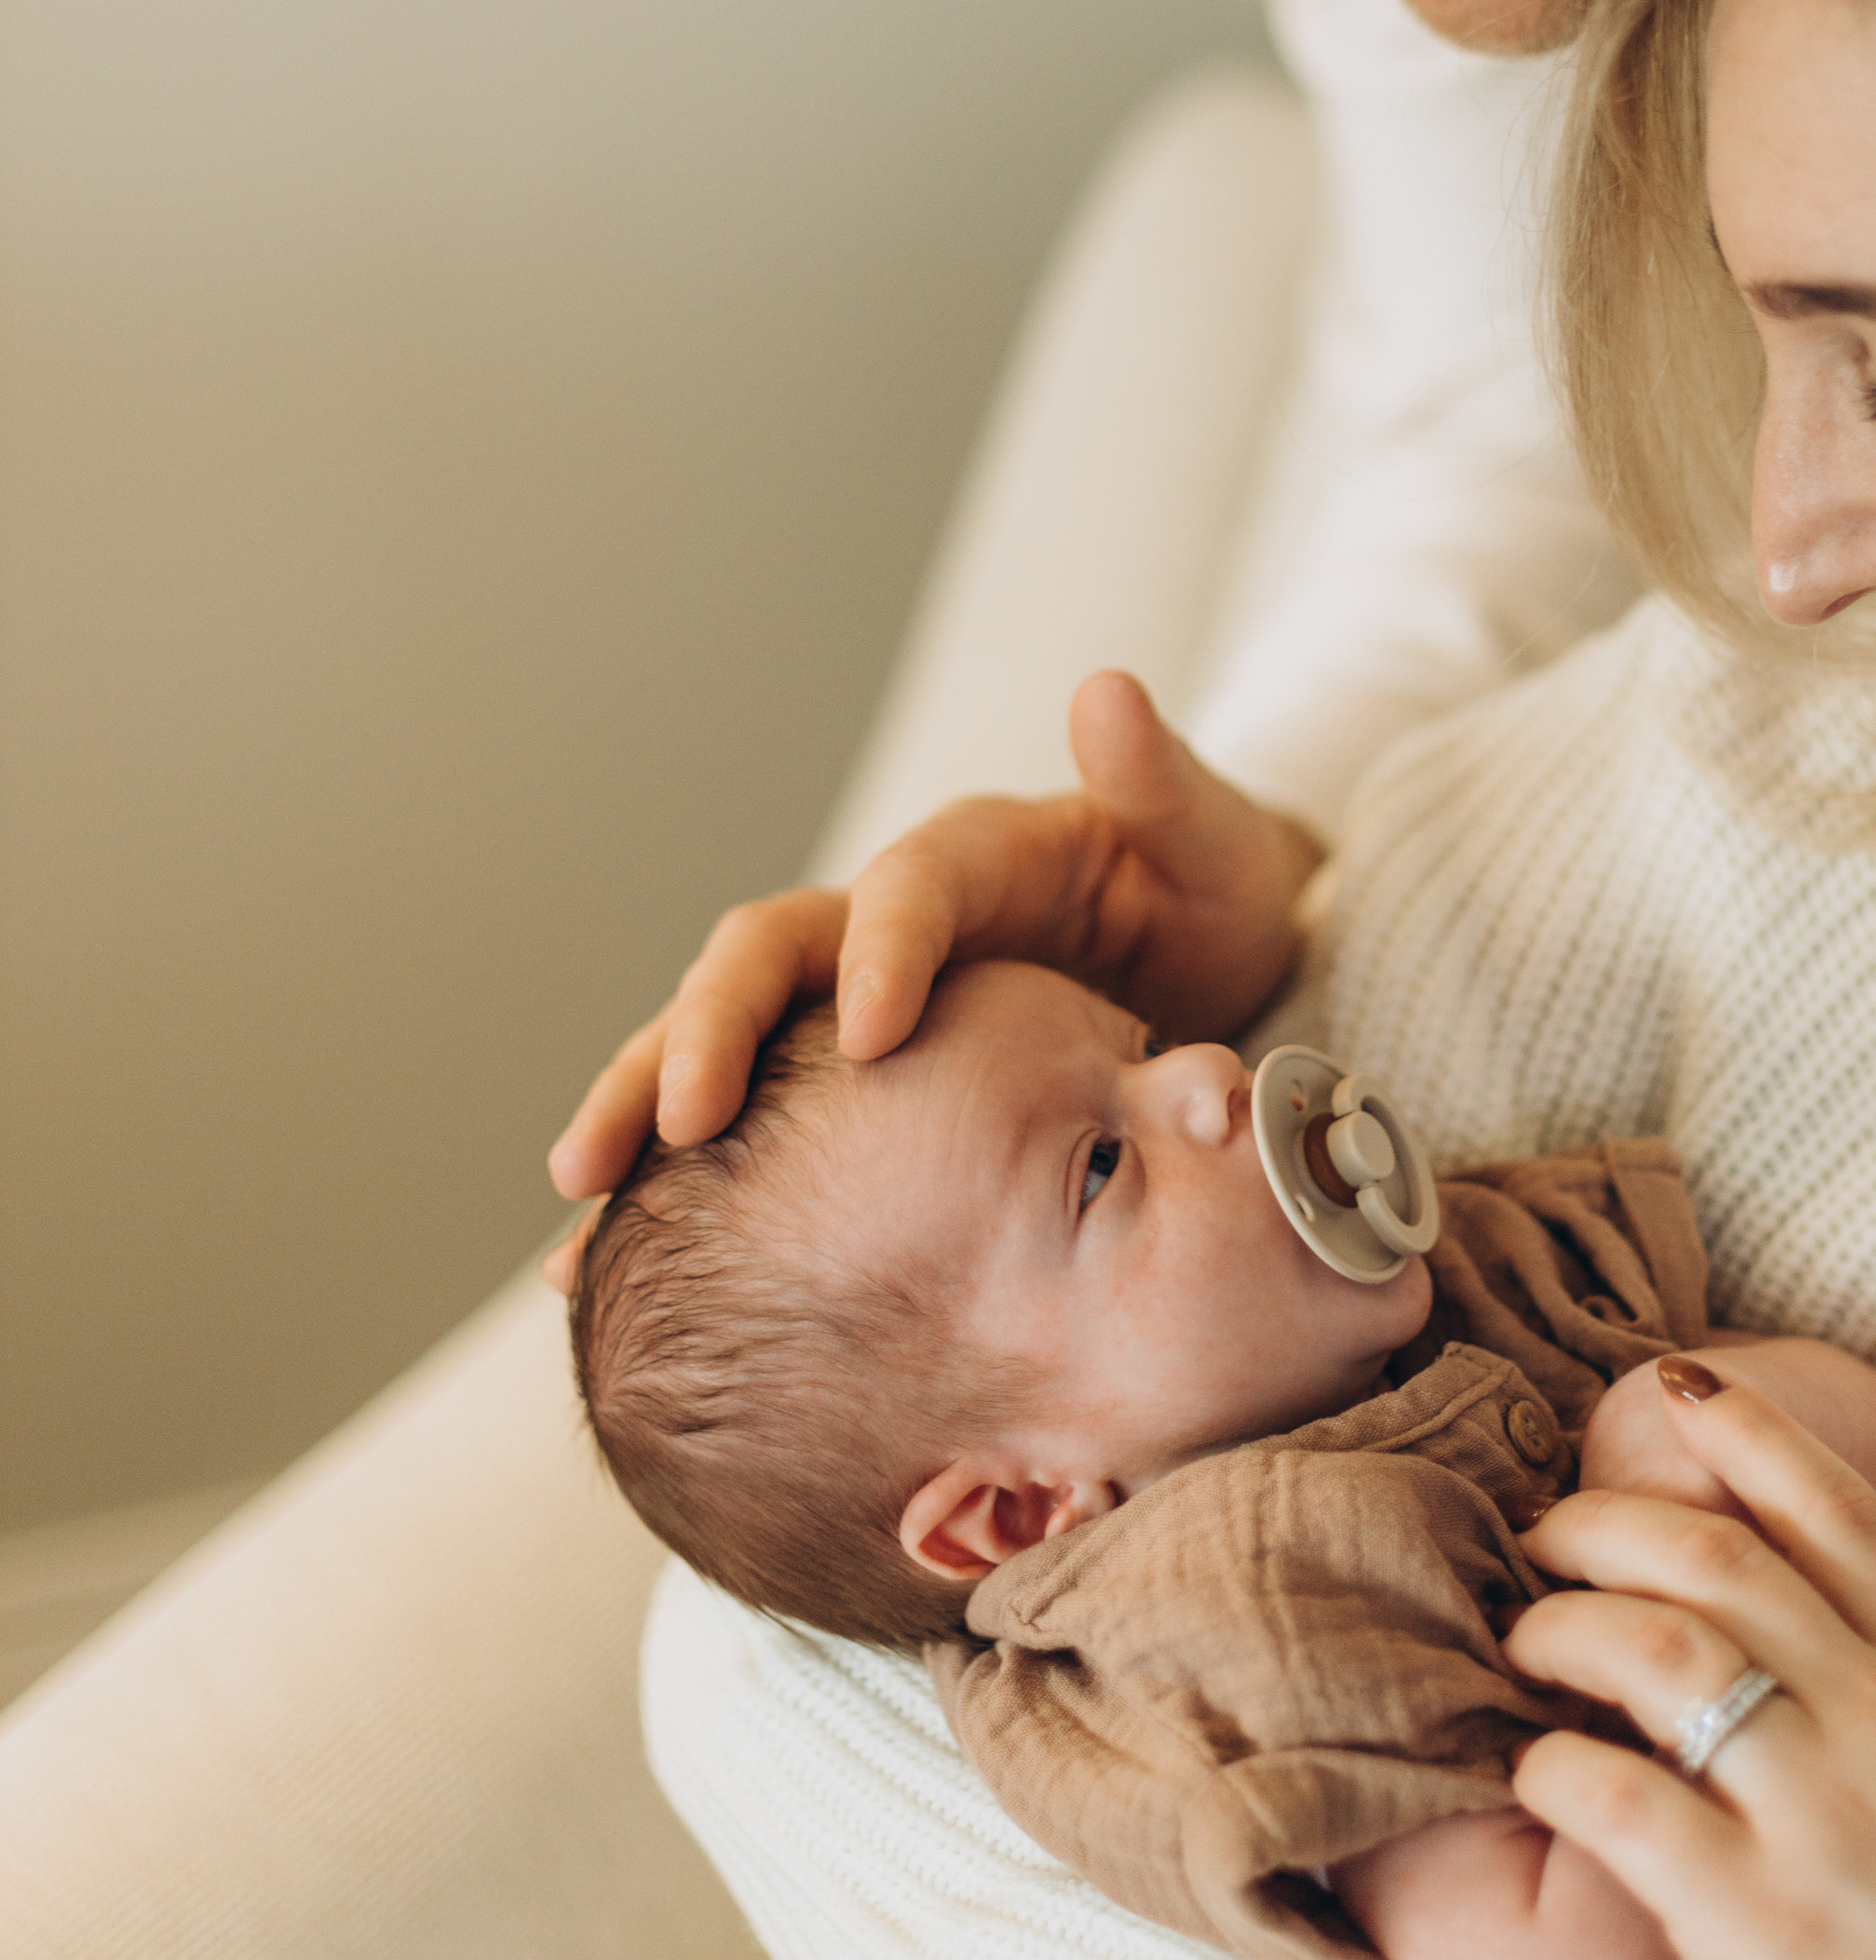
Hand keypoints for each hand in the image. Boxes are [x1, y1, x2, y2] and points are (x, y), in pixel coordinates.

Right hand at [545, 671, 1322, 1205]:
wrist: (1205, 951)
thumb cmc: (1206, 891)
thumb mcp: (1209, 839)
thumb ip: (1162, 781)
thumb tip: (1105, 691)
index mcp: (972, 860)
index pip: (905, 887)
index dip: (881, 947)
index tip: (871, 1033)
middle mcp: (883, 923)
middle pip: (765, 954)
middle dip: (709, 1028)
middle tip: (678, 1119)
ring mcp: (846, 997)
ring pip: (718, 1036)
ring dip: (644, 1103)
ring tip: (582, 1193)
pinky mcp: (836, 1075)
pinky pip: (736, 1121)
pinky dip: (668, 1182)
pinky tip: (603, 1268)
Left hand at [1503, 1369, 1875, 1959]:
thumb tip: (1763, 1603)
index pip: (1836, 1504)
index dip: (1740, 1423)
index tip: (1664, 1382)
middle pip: (1715, 1552)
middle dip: (1600, 1520)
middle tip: (1545, 1539)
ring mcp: (1826, 1822)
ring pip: (1655, 1647)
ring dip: (1560, 1626)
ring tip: (1524, 1643)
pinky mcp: (1761, 1928)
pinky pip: (1619, 1799)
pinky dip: (1551, 1767)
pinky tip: (1538, 1774)